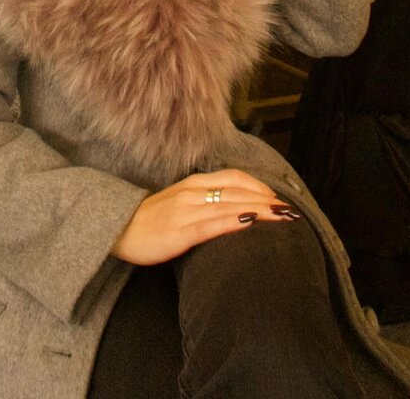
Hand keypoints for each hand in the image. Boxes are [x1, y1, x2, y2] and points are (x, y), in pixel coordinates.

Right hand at [111, 169, 300, 265]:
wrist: (118, 229)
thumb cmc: (151, 220)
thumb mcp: (180, 203)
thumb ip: (204, 201)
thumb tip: (233, 208)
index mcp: (193, 184)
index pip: (234, 178)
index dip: (259, 187)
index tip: (279, 198)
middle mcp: (192, 192)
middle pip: (238, 190)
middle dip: (267, 200)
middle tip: (291, 211)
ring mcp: (186, 210)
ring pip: (230, 205)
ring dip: (259, 210)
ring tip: (282, 217)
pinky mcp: (180, 231)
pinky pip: (211, 224)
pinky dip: (233, 221)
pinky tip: (249, 222)